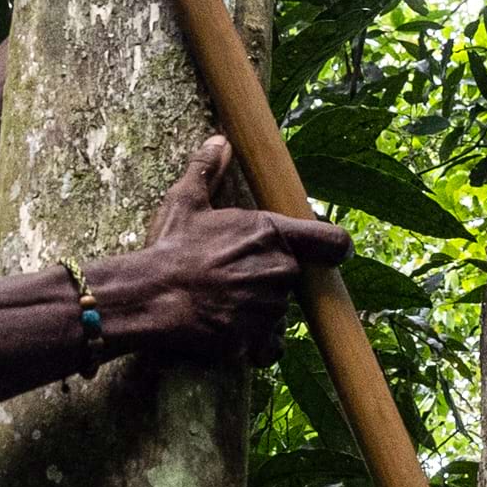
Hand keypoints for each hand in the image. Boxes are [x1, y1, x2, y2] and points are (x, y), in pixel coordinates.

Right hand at [107, 137, 347, 360]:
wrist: (150, 296)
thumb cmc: (169, 247)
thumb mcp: (185, 201)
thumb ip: (208, 169)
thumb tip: (219, 141)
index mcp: (271, 233)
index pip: (333, 242)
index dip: (337, 248)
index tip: (333, 252)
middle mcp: (280, 270)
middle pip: (296, 277)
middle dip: (273, 278)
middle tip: (237, 276)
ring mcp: (270, 307)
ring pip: (279, 310)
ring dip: (261, 309)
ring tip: (224, 301)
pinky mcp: (255, 338)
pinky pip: (271, 346)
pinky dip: (259, 344)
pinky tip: (236, 334)